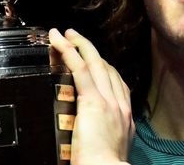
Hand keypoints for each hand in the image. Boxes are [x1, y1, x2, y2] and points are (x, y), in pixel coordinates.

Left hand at [49, 29, 132, 164]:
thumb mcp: (112, 150)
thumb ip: (105, 137)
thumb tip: (93, 138)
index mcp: (125, 117)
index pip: (117, 85)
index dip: (105, 69)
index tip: (95, 62)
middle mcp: (120, 105)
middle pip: (107, 68)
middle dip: (92, 51)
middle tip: (77, 37)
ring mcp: (108, 100)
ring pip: (95, 63)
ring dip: (79, 44)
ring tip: (66, 34)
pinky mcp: (93, 100)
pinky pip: (80, 69)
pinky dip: (69, 51)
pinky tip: (59, 40)